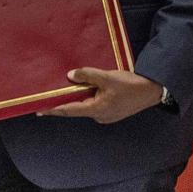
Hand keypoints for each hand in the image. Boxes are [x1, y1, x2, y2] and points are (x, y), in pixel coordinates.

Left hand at [39, 68, 162, 123]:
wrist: (152, 91)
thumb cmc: (131, 85)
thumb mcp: (107, 77)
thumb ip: (87, 75)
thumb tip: (70, 76)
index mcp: (97, 109)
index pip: (69, 110)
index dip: (53, 109)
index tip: (39, 110)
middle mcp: (99, 116)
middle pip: (77, 107)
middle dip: (66, 99)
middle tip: (52, 91)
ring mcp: (106, 115)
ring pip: (86, 104)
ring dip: (80, 96)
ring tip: (73, 84)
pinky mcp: (112, 111)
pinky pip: (95, 103)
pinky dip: (89, 96)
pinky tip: (89, 86)